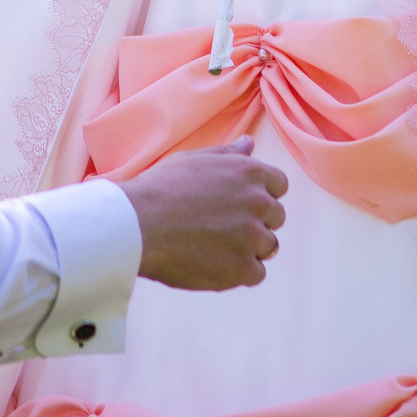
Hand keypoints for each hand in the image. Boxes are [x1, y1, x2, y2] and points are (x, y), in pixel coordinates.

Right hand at [117, 137, 289, 290]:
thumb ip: (229, 154)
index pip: (279, 185)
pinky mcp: (242, 268)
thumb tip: (249, 143)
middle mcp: (258, 202)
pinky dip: (240, 271)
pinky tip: (214, 263)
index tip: (239, 204)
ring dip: (249, 247)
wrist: (137, 225)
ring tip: (214, 246)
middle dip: (256, 221)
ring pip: (268, 246)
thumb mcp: (196, 160)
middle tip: (221, 226)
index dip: (261, 194)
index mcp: (250, 172)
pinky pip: (257, 273)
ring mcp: (252, 237)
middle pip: (276, 216)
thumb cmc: (161, 189)